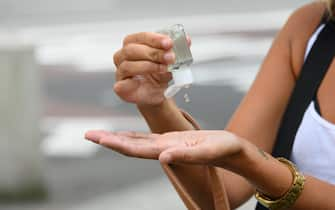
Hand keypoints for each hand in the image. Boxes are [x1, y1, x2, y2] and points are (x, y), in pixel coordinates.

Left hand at [85, 130, 243, 166]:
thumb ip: (185, 154)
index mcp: (167, 152)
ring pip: (136, 142)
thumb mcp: (205, 151)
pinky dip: (133, 135)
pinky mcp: (172, 140)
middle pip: (130, 146)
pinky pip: (147, 138)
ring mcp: (166, 146)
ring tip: (100, 133)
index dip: (115, 144)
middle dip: (109, 140)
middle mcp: (162, 150)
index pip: (135, 149)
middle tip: (88, 134)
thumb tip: (162, 158)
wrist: (231, 151)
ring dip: (117, 138)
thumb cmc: (222, 150)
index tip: (97, 138)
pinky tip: (125, 134)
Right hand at [113, 32, 190, 105]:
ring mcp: (120, 71)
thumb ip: (177, 49)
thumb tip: (186, 40)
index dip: (155, 39)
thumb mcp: (170, 60)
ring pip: (128, 65)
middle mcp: (123, 56)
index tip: (169, 42)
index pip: (140, 37)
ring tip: (164, 69)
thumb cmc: (159, 74)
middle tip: (170, 57)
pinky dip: (134, 82)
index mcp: (133, 44)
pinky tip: (146, 82)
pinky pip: (123, 83)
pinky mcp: (120, 87)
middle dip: (154, 52)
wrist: (156, 94)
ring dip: (149, 66)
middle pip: (132, 50)